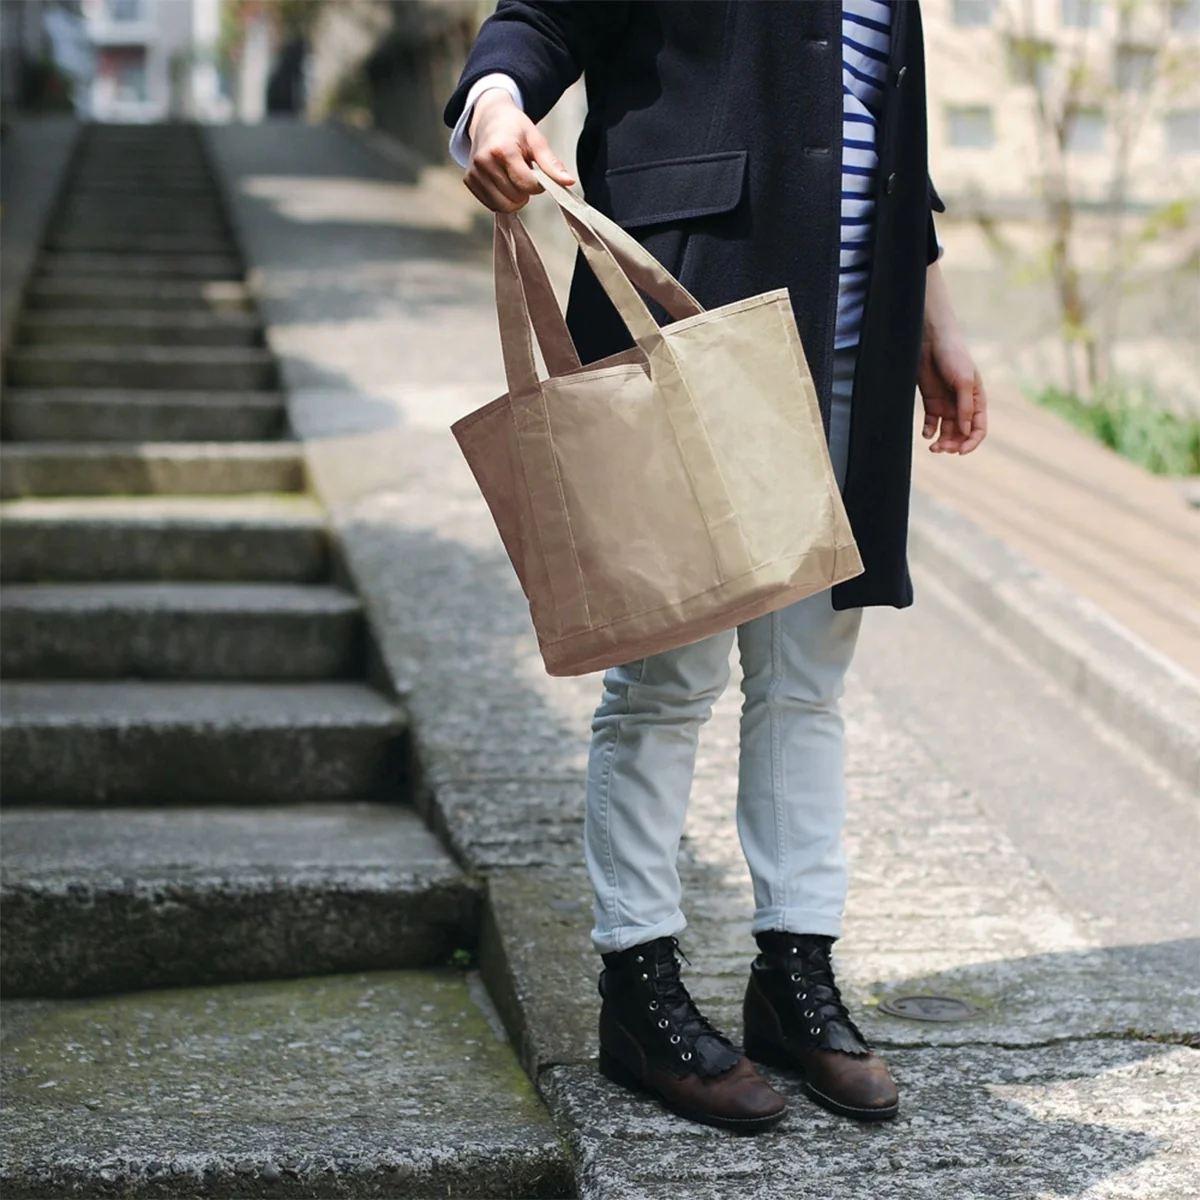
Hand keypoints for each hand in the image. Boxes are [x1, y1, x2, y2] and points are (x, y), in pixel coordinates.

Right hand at [464, 89, 574, 212]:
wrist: (488, 118)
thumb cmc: (515, 129)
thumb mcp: (536, 141)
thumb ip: (551, 164)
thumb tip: (569, 182)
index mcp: (502, 150)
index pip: (527, 185)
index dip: (538, 185)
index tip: (537, 172)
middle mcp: (484, 162)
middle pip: (515, 198)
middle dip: (525, 191)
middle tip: (523, 173)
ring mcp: (474, 173)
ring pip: (503, 206)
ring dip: (514, 198)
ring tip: (513, 177)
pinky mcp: (469, 181)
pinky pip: (492, 205)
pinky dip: (502, 199)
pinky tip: (502, 181)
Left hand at [918, 263, 986, 454]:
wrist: (931, 340)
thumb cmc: (953, 355)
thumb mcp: (963, 381)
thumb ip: (965, 406)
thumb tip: (965, 430)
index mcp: (977, 400)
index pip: (979, 428)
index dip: (972, 442)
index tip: (960, 451)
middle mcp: (963, 405)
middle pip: (962, 434)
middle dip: (954, 444)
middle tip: (941, 449)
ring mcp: (947, 404)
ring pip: (947, 431)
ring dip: (942, 441)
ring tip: (933, 446)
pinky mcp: (931, 401)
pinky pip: (932, 423)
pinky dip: (929, 431)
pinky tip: (926, 434)